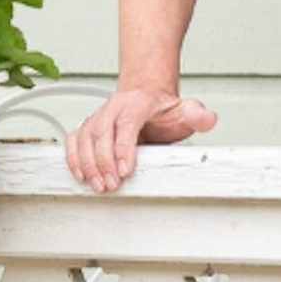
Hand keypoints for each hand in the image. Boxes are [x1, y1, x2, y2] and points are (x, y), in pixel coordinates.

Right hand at [65, 87, 217, 192]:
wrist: (145, 96)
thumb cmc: (161, 110)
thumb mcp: (184, 110)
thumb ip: (197, 114)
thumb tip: (207, 118)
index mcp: (135, 103)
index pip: (126, 123)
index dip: (123, 147)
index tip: (126, 170)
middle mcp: (113, 107)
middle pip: (101, 132)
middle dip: (103, 161)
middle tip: (112, 184)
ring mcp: (98, 116)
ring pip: (85, 136)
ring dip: (88, 163)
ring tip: (98, 185)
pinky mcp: (88, 126)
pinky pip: (73, 139)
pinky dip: (72, 156)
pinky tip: (80, 174)